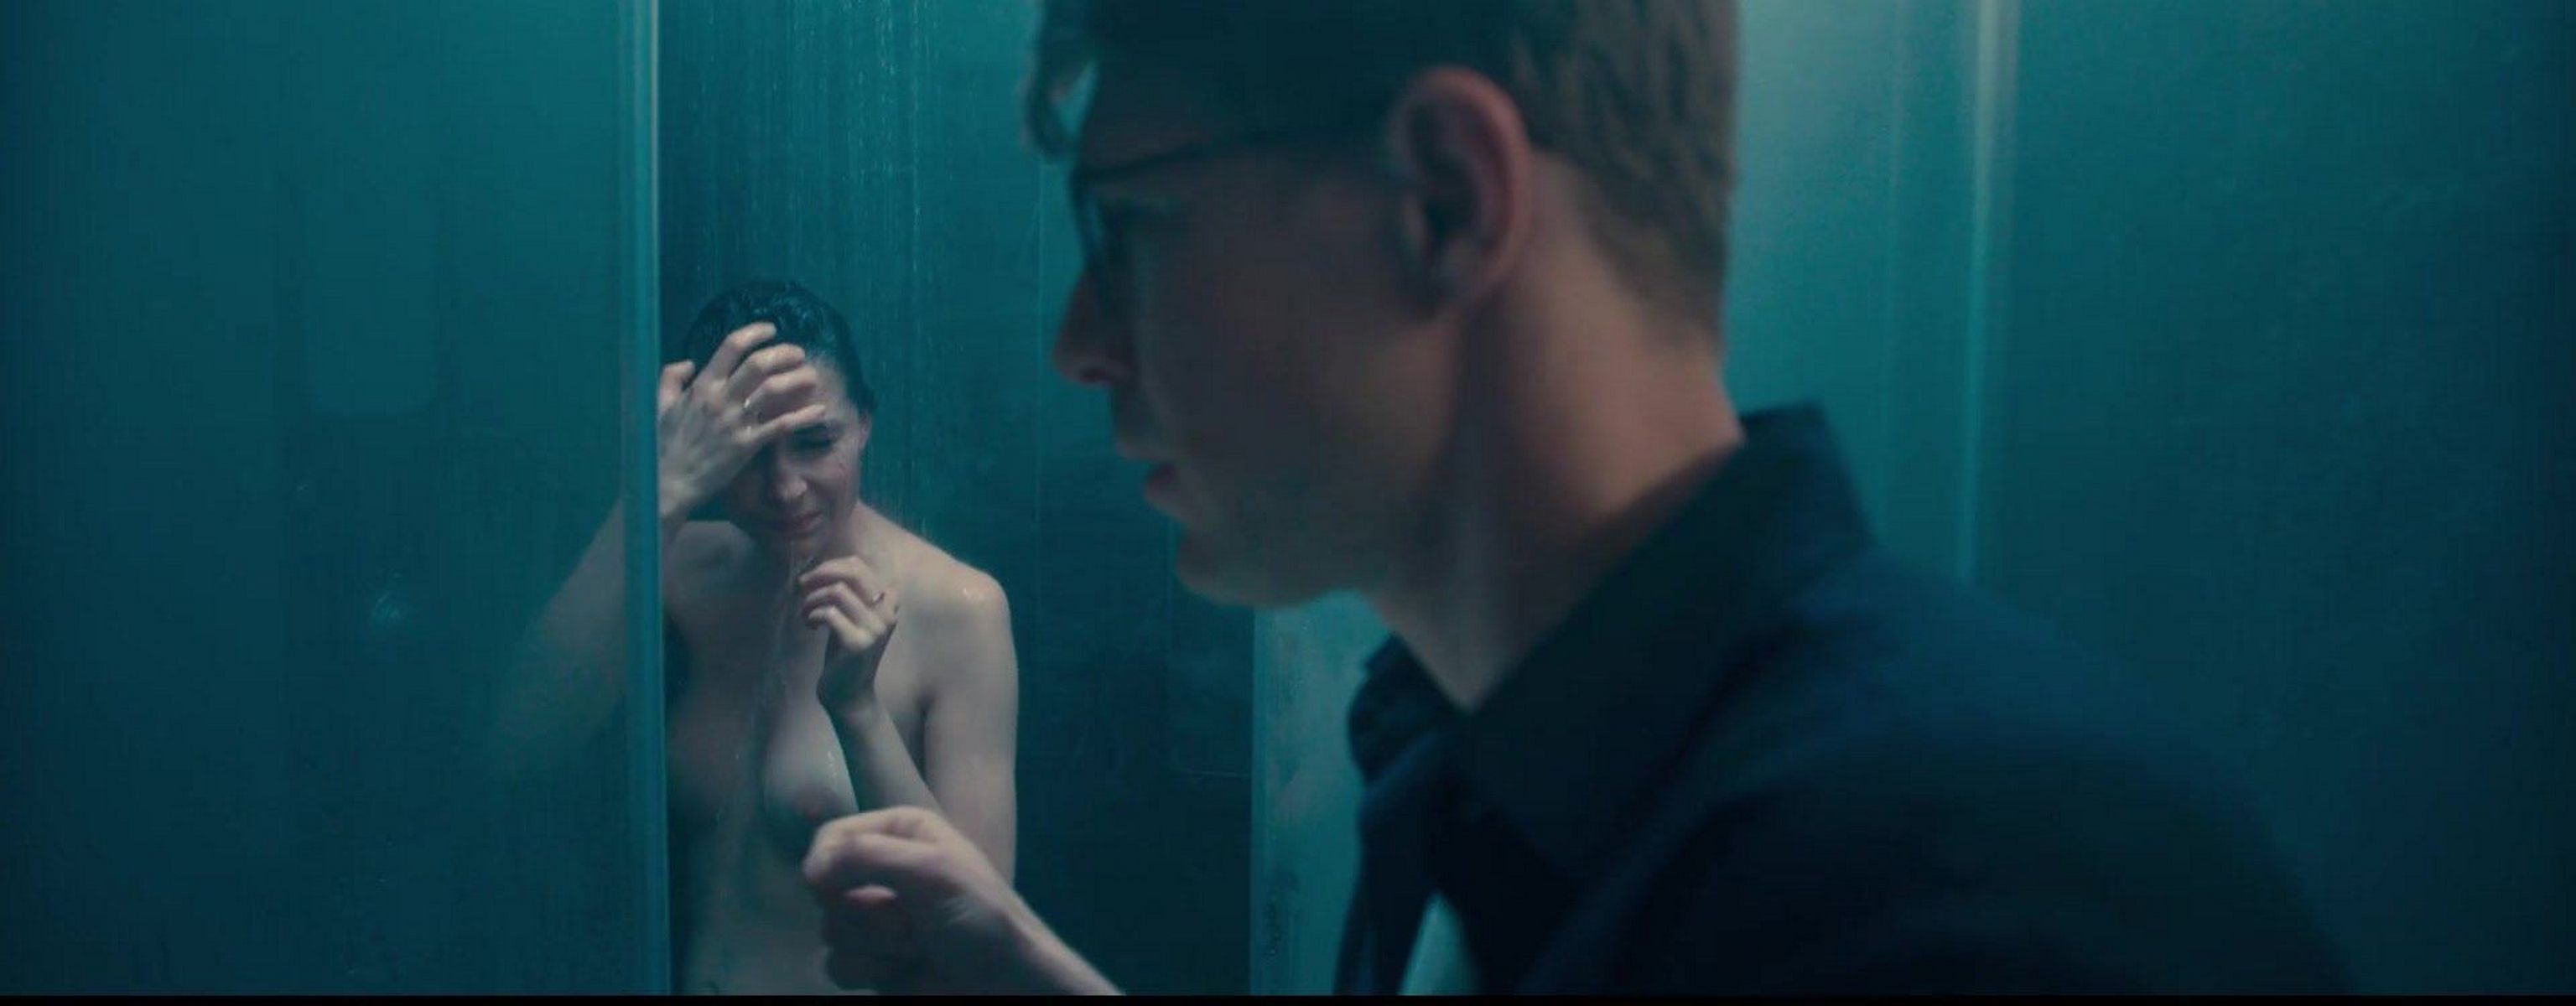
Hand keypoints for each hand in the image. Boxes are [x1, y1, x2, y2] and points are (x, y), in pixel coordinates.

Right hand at [656, 322, 831, 527]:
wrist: (667, 483)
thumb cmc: (663, 445)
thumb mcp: (658, 405)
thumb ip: (671, 378)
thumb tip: (689, 362)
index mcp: (701, 386)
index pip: (731, 346)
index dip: (755, 333)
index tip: (771, 329)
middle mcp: (720, 399)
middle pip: (759, 363)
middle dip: (784, 353)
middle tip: (799, 353)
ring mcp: (735, 422)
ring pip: (773, 390)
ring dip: (798, 379)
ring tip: (812, 377)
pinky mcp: (746, 445)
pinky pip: (781, 426)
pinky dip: (804, 416)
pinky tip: (820, 410)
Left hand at [801, 554, 899, 711]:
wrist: (850, 693)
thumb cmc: (845, 651)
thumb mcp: (852, 616)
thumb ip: (849, 593)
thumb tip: (824, 567)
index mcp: (888, 602)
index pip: (859, 566)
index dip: (830, 567)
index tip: (812, 580)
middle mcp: (887, 612)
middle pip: (852, 571)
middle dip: (820, 573)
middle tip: (801, 585)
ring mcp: (875, 628)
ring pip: (837, 591)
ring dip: (812, 599)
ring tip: (804, 612)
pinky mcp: (858, 643)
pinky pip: (829, 613)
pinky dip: (812, 615)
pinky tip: (810, 626)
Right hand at [805, 807, 1109, 993]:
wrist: (1002, 983)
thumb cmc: (977, 917)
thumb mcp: (930, 870)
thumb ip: (865, 856)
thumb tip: (808, 871)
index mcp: (902, 833)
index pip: (834, 836)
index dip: (827, 863)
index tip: (829, 886)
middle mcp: (885, 870)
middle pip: (827, 888)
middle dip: (868, 913)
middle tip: (911, 922)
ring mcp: (877, 918)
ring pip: (832, 929)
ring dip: (875, 945)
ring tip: (917, 946)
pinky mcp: (873, 959)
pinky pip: (838, 964)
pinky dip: (871, 970)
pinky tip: (905, 969)